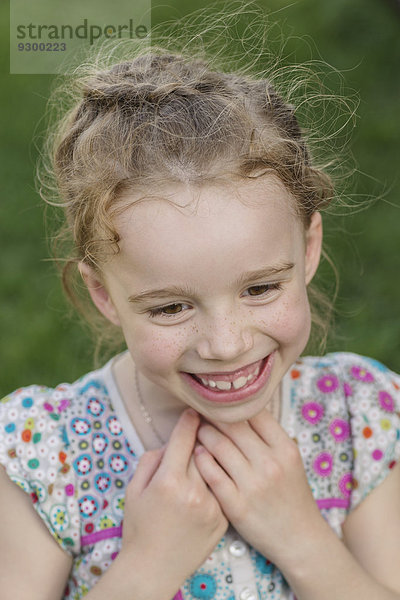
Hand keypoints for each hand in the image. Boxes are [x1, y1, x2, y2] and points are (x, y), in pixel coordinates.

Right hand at [120, 409, 227, 597]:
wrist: (153, 569)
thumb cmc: (139, 526)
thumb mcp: (134, 488)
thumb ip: (153, 459)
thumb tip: (174, 442)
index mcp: (169, 481)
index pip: (185, 437)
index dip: (189, 420)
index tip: (193, 411)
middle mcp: (194, 491)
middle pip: (205, 448)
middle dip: (204, 437)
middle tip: (205, 428)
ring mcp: (212, 506)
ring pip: (218, 466)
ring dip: (215, 456)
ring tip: (215, 449)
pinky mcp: (224, 519)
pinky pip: (224, 487)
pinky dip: (219, 480)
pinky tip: (218, 477)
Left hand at [194, 409, 324, 567]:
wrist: (299, 539)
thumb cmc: (291, 495)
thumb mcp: (290, 460)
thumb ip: (269, 436)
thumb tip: (241, 408)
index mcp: (285, 449)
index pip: (254, 413)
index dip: (234, 405)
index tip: (221, 403)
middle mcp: (270, 464)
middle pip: (232, 426)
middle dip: (213, 416)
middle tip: (202, 412)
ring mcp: (253, 485)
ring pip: (219, 446)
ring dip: (204, 434)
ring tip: (198, 431)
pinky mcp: (237, 505)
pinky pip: (211, 474)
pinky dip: (201, 460)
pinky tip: (197, 454)